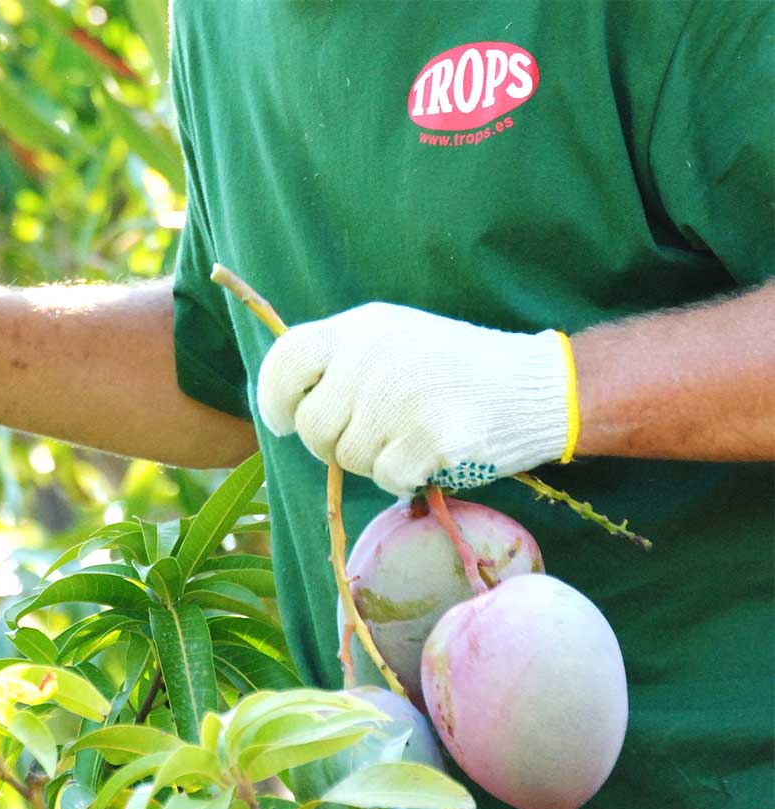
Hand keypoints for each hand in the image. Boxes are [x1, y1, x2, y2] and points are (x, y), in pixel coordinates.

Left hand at [256, 303, 576, 496]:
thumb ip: (340, 362)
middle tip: (366, 437)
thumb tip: (287, 410)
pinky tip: (430, 453)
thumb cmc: (453, 369)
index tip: (283, 421)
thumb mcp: (392, 339)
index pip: (285, 359)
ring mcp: (400, 397)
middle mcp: (373, 356)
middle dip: (330, 444)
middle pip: (312, 425)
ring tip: (408, 434)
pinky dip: (403, 477)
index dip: (274, 398)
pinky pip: (385, 478)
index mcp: (359, 327)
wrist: (538, 385)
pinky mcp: (429, 437)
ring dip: (372, 461)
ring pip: (347, 458)